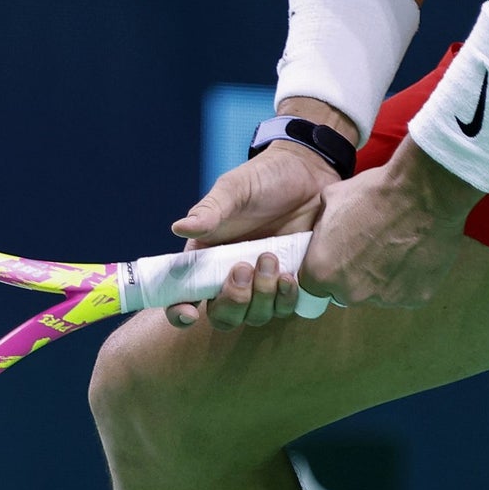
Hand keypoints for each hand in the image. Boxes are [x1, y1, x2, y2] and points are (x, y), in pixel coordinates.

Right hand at [167, 141, 338, 329]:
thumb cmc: (264, 178)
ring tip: (271, 258)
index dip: (180, 312)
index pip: (183, 296)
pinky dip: (286, 299)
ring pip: (254, 316)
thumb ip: (209, 211)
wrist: (310, 172)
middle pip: (222, 316)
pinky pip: (285, 309)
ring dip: (261, 296)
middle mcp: (230, 277)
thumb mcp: (234, 189)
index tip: (190, 313)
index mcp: (206, 258)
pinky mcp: (290, 283)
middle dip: (232, 301)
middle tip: (244, 267)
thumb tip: (179, 228)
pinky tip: (290, 275)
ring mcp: (261, 284)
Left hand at [299, 137, 484, 307]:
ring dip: (380, 277)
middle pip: (345, 292)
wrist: (427, 194)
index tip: (336, 257)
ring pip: (376, 293)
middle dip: (352, 275)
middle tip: (368, 248)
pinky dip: (408, 277)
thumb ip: (322, 225)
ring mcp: (384, 299)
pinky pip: (406, 291)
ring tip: (394, 247)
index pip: (313, 285)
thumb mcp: (330, 200)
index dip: (324, 270)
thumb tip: (324, 229)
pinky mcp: (415, 299)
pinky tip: (414, 252)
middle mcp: (350, 294)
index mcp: (321, 273)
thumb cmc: (375, 193)